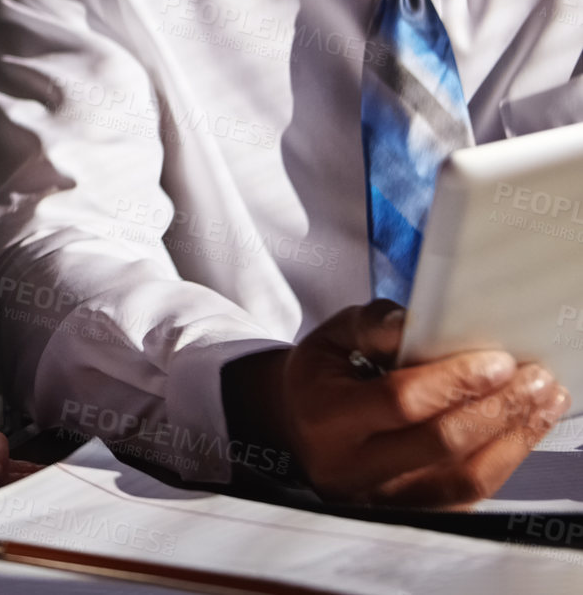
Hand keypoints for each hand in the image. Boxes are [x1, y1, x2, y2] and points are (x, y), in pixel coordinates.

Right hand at [227, 300, 569, 507]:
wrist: (298, 433)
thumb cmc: (322, 381)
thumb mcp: (332, 339)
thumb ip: (373, 325)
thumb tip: (420, 324)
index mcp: (325, 417)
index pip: (399, 402)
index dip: (454, 382)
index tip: (497, 361)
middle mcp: (351, 468)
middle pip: (440, 444)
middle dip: (496, 408)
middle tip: (534, 378)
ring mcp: (381, 500)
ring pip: (463, 479)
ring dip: (514, 438)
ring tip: (544, 401)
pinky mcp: (408, 516)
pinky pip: (469, 498)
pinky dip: (505, 462)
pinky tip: (524, 430)